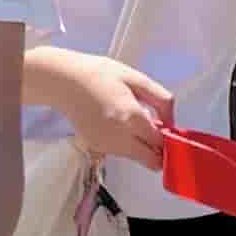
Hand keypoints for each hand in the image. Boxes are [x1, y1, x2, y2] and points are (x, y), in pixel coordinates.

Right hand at [67, 54, 176, 168]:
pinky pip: (122, 153)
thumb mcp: (136, 78)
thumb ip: (161, 100)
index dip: (168, 137)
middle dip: (159, 150)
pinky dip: (127, 144)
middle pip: (152, 161)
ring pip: (138, 158)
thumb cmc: (98, 75)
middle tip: (156, 131)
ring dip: (142, 146)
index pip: (161, 142)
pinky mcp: (97, 148)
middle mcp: (118, 136)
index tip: (168, 129)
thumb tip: (171, 122)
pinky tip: (117, 124)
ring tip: (132, 121)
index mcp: (130, 116)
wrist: (64, 81)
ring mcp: (106, 145)